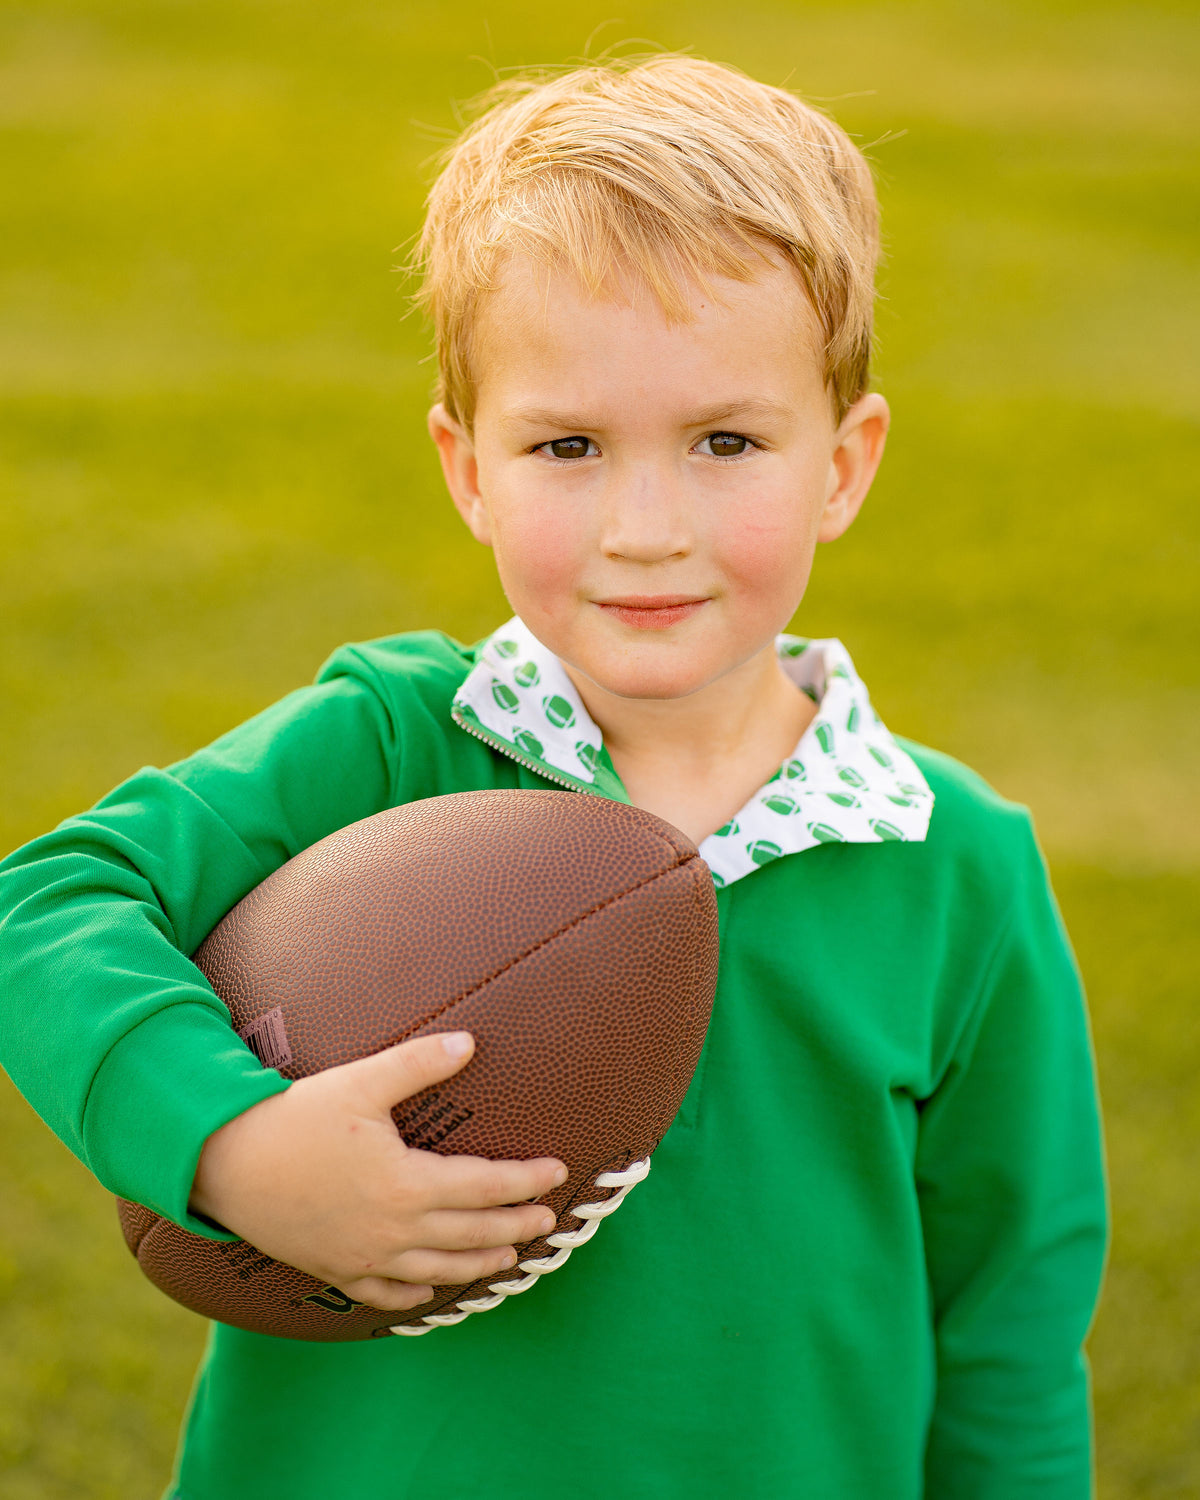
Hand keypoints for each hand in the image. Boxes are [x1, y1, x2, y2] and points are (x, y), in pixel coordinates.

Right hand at [189, 1031, 566, 1312]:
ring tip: (508, 1258)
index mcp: (407, 1185)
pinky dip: (417, 1292)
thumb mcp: (361, 1082)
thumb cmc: (296, 1118)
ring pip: (439, 1270)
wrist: (226, 1164)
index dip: (525, 1182)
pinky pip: (386, 1293)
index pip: (486, 1187)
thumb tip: (470, 1042)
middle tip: (547, 1222)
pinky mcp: (335, 1270)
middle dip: (516, 1227)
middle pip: (472, 1235)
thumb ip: (419, 1063)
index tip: (556, 1173)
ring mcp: (365, 1258)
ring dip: (479, 1264)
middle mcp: (394, 1231)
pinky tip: (430, 1289)